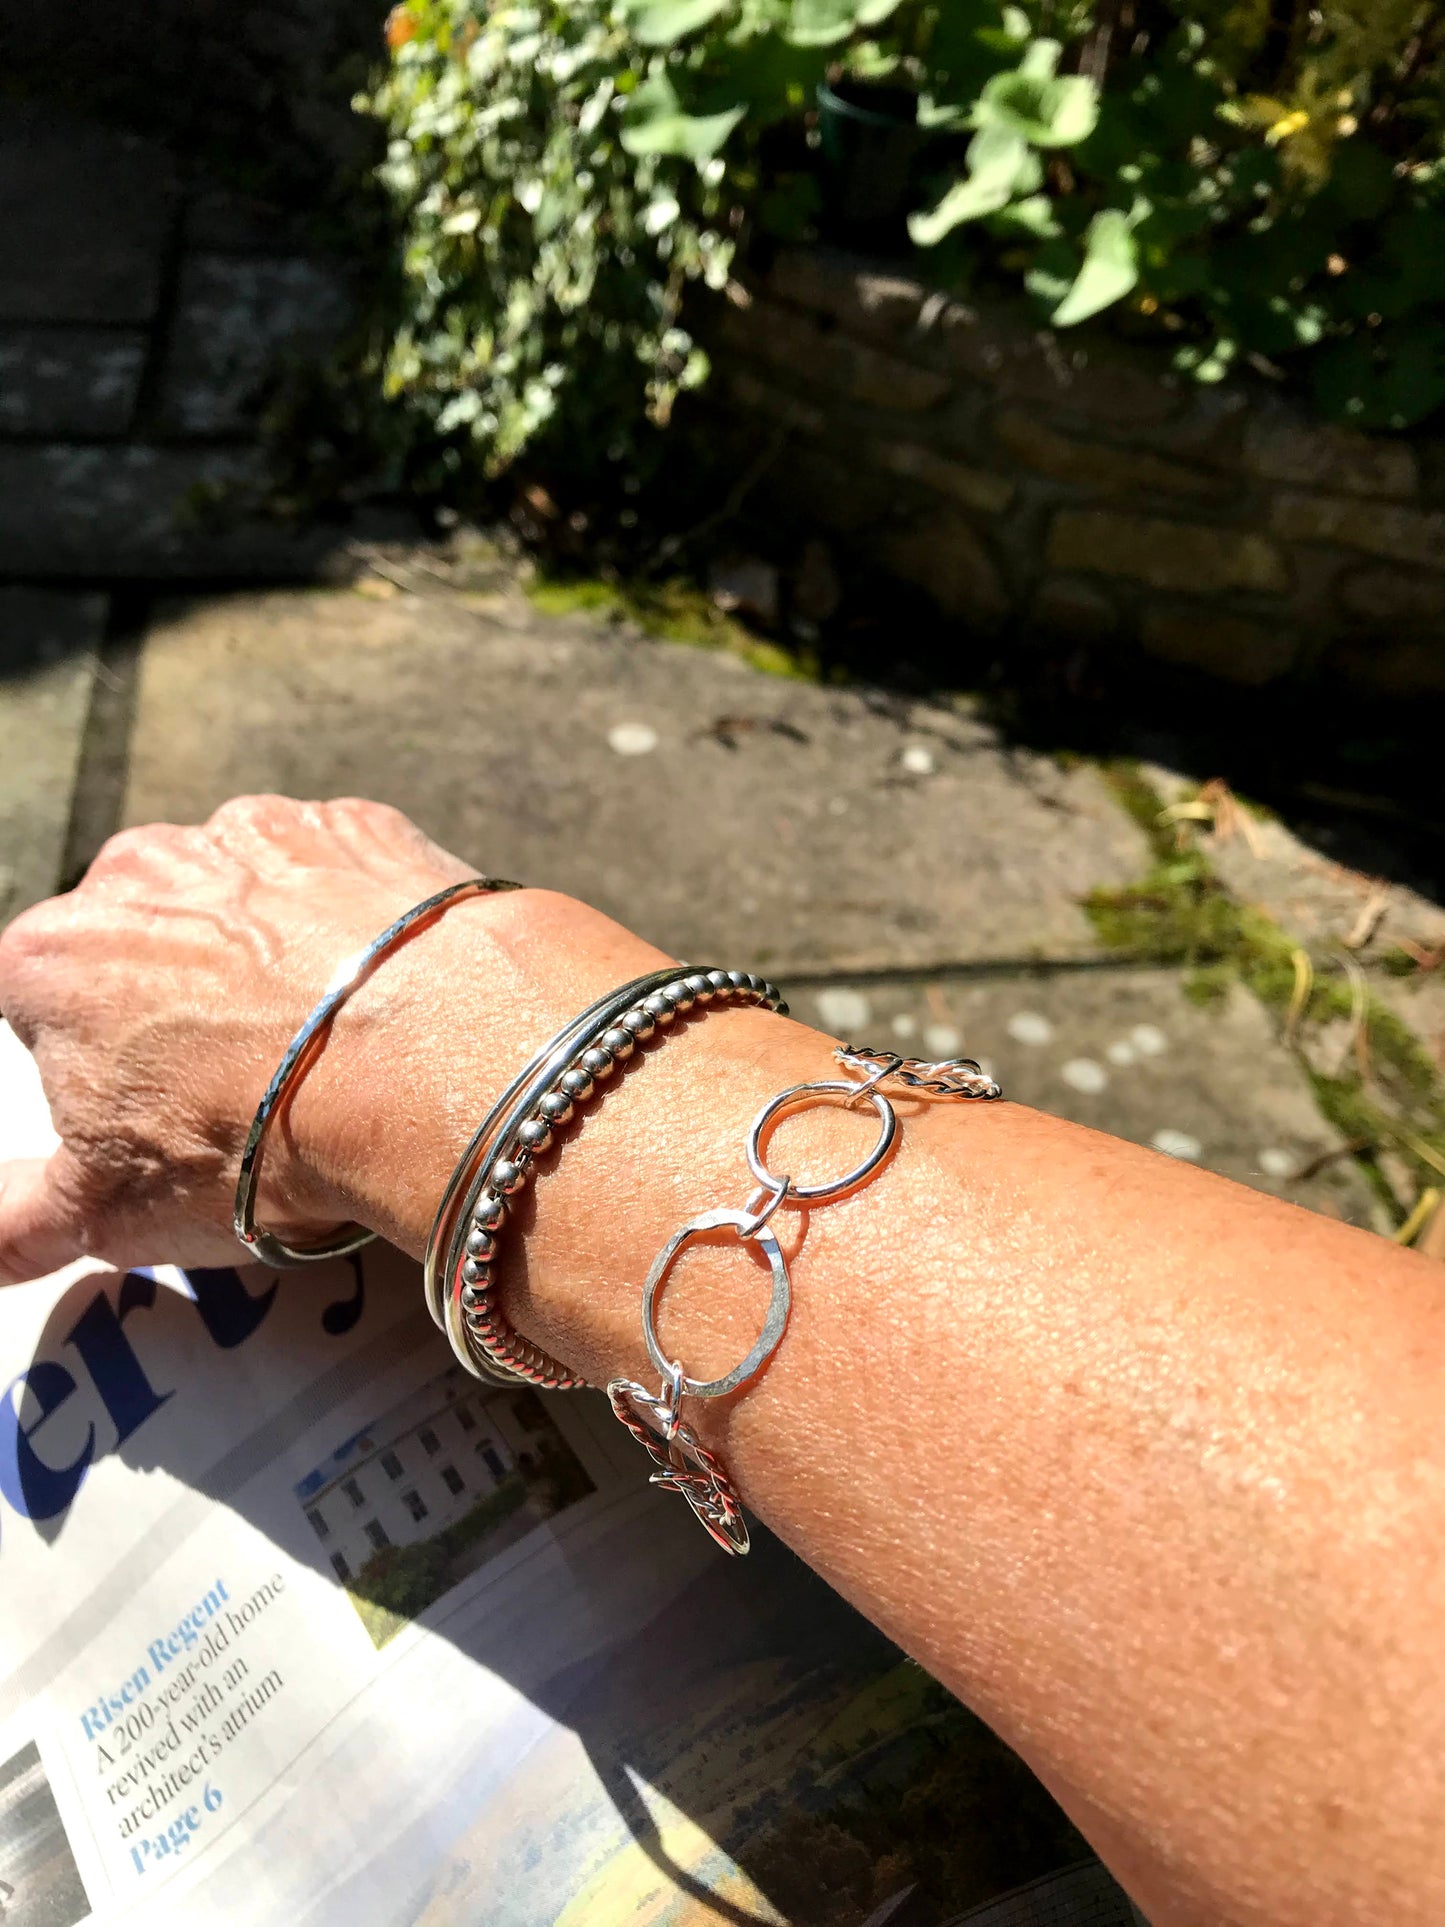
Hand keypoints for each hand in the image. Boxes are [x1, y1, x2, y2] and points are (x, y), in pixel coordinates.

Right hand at [0, 796, 661, 1281]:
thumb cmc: (258, 1139)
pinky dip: (352, 919)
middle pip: (137, 937)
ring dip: (265, 949)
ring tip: (324, 1039)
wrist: (428, 1065)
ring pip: (240, 896)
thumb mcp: (111, 1212)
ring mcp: (253, 835)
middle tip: (243, 1081)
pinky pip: (336, 871)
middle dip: (175, 998)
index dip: (91, 1058)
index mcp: (51, 956)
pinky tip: (385, 987)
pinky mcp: (356, 828)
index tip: (148, 1102)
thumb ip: (19, 1221)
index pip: (35, 1002)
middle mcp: (139, 868)